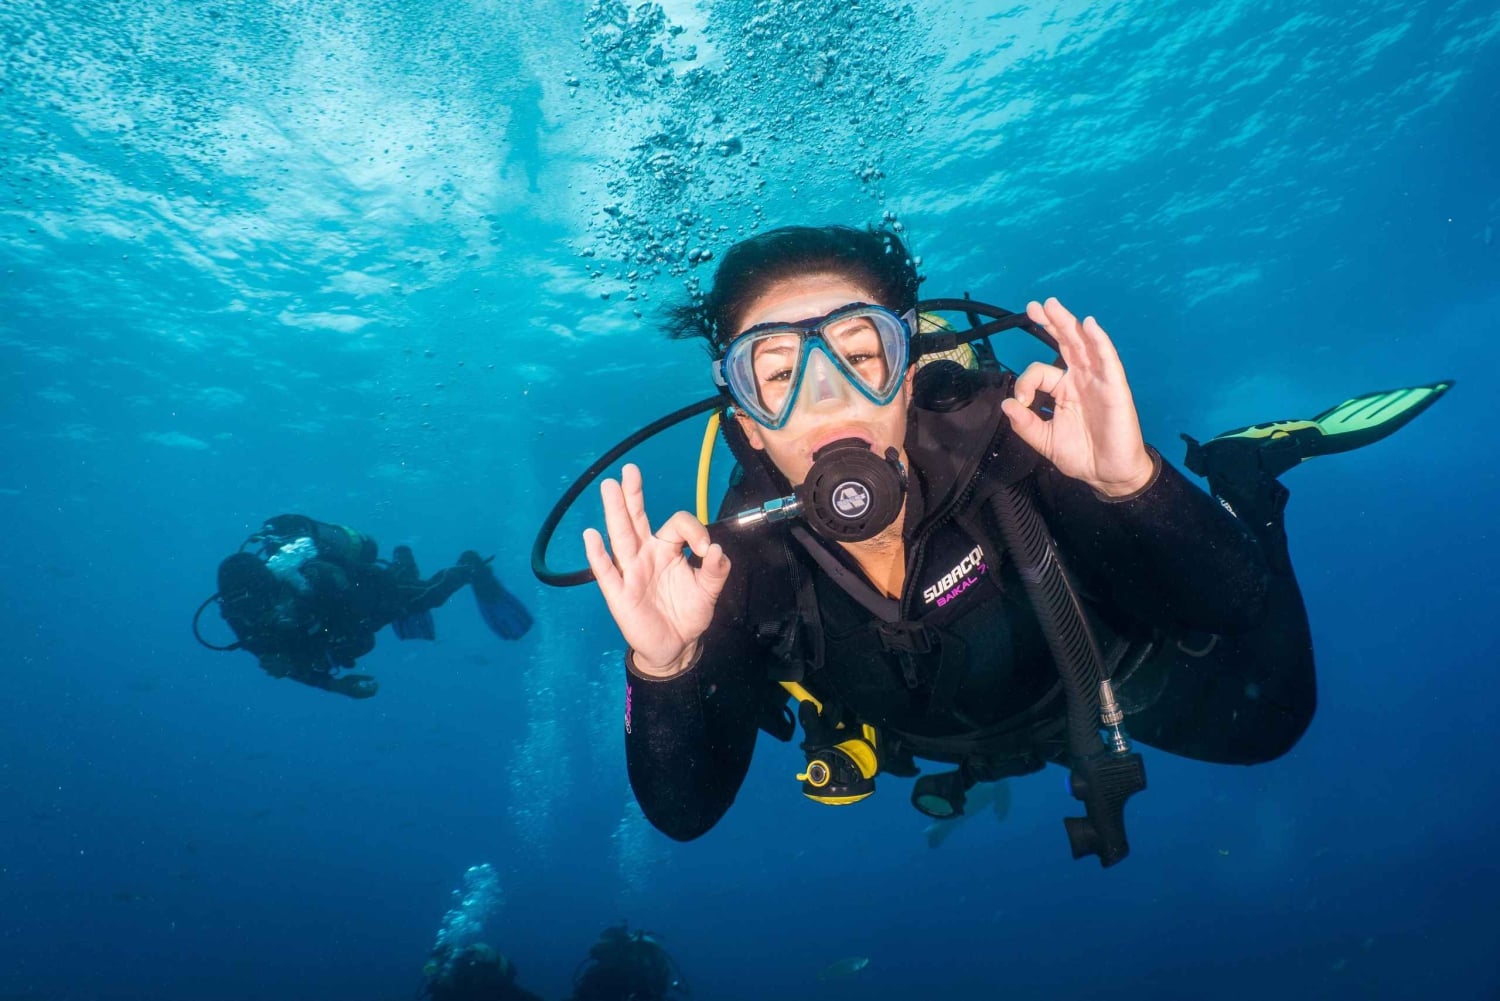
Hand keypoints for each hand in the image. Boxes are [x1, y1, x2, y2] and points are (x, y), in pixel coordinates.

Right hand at [582, 463, 730, 676]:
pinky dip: (598, 555)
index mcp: (667, 549)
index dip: (693, 531)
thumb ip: (715, 570)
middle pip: (637, 520)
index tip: (705, 551)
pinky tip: (591, 536)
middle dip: (633, 495)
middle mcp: (646, 554)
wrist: (676, 646)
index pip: (676, 524)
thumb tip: (716, 549)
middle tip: (629, 470)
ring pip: (621, 538)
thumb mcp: (708, 591)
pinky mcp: (619, 594)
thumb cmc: (687, 612)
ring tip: (609, 488)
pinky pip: (606, 573)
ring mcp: (630, 572)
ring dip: (615, 513)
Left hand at [1000, 297, 1154, 496]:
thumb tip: (1007, 404)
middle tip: (1035, 305)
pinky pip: (1108, 360)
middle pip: (1066, 343)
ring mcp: (1099, 381)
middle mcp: (1081, 379)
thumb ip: (1025, 424)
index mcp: (1064, 389)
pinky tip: (1090, 325)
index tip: (1021, 402)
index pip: (1040, 371)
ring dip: (1069, 324)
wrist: (1109, 474)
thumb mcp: (1045, 440)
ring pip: (1084, 345)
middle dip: (1051, 322)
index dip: (1026, 382)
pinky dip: (1099, 341)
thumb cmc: (1082, 456)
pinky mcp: (1115, 388)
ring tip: (1053, 305)